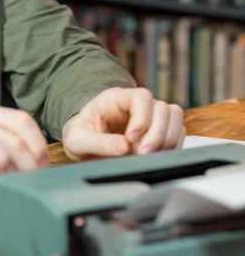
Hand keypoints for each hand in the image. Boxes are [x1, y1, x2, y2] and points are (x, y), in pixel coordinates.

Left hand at [61, 87, 184, 160]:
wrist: (84, 144)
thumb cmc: (80, 136)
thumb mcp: (78, 140)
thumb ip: (98, 142)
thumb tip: (124, 147)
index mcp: (116, 98)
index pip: (142, 97)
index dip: (142, 118)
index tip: (131, 139)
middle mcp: (137, 104)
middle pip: (162, 108)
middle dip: (156, 134)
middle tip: (142, 154)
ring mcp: (151, 116)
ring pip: (174, 117)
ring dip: (167, 139)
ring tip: (150, 157)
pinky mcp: (159, 131)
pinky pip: (177, 132)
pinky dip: (172, 145)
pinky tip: (156, 157)